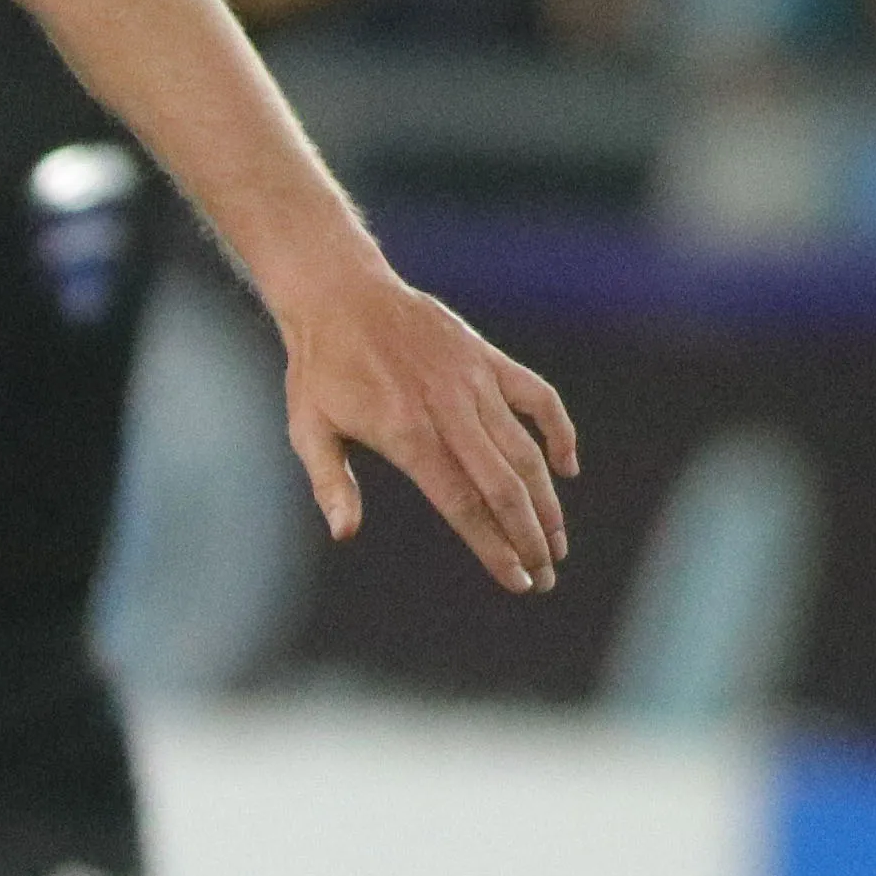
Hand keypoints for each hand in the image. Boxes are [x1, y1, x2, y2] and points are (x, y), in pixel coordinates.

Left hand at [280, 268, 576, 594]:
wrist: (341, 294)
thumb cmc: (318, 369)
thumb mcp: (308, 429)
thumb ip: (330, 483)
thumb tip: (344, 533)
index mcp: (406, 434)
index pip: (462, 505)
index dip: (493, 546)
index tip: (517, 581)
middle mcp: (449, 410)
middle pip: (504, 486)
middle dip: (530, 537)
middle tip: (547, 576)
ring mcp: (474, 382)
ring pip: (526, 450)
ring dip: (547, 500)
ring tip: (557, 542)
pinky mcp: (488, 359)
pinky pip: (538, 398)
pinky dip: (559, 432)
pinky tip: (567, 467)